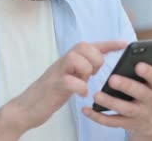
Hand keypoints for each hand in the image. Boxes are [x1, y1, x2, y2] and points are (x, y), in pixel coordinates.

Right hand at [9, 41, 127, 132]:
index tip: (125, 44)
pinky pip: (70, 81)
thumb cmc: (51, 92)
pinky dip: (80, 87)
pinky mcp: (53, 86)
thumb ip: (81, 69)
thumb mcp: (70, 77)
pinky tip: (81, 93)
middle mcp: (63, 62)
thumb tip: (99, 64)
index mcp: (69, 59)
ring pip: (76, 59)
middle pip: (84, 46)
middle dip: (95, 59)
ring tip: (84, 82)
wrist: (26, 107)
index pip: (91, 45)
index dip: (109, 43)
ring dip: (86, 71)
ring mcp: (57, 73)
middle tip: (93, 74)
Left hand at [82, 62, 151, 138]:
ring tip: (96, 95)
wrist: (148, 120)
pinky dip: (98, 116)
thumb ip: (134, 65)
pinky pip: (112, 122)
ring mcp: (139, 113)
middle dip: (127, 85)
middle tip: (112, 79)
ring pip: (125, 108)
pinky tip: (86, 109)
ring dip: (110, 102)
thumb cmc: (141, 90)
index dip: (148, 72)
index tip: (138, 65)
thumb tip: (121, 45)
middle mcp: (149, 100)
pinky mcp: (127, 124)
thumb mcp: (144, 80)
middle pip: (141, 93)